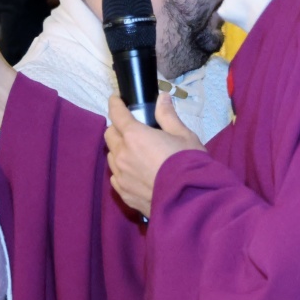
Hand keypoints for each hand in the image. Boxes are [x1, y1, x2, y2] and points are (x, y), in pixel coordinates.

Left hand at [104, 93, 203, 217]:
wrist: (190, 200)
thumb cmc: (188, 163)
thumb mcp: (183, 135)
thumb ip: (168, 116)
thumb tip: (162, 98)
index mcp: (134, 136)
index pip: (117, 114)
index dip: (115, 104)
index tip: (116, 99)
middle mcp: (122, 155)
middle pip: (109, 135)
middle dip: (117, 128)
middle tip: (130, 128)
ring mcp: (121, 176)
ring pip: (111, 157)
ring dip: (118, 150)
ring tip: (134, 152)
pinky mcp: (123, 193)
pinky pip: (115, 177)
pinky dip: (121, 170)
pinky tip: (134, 172)